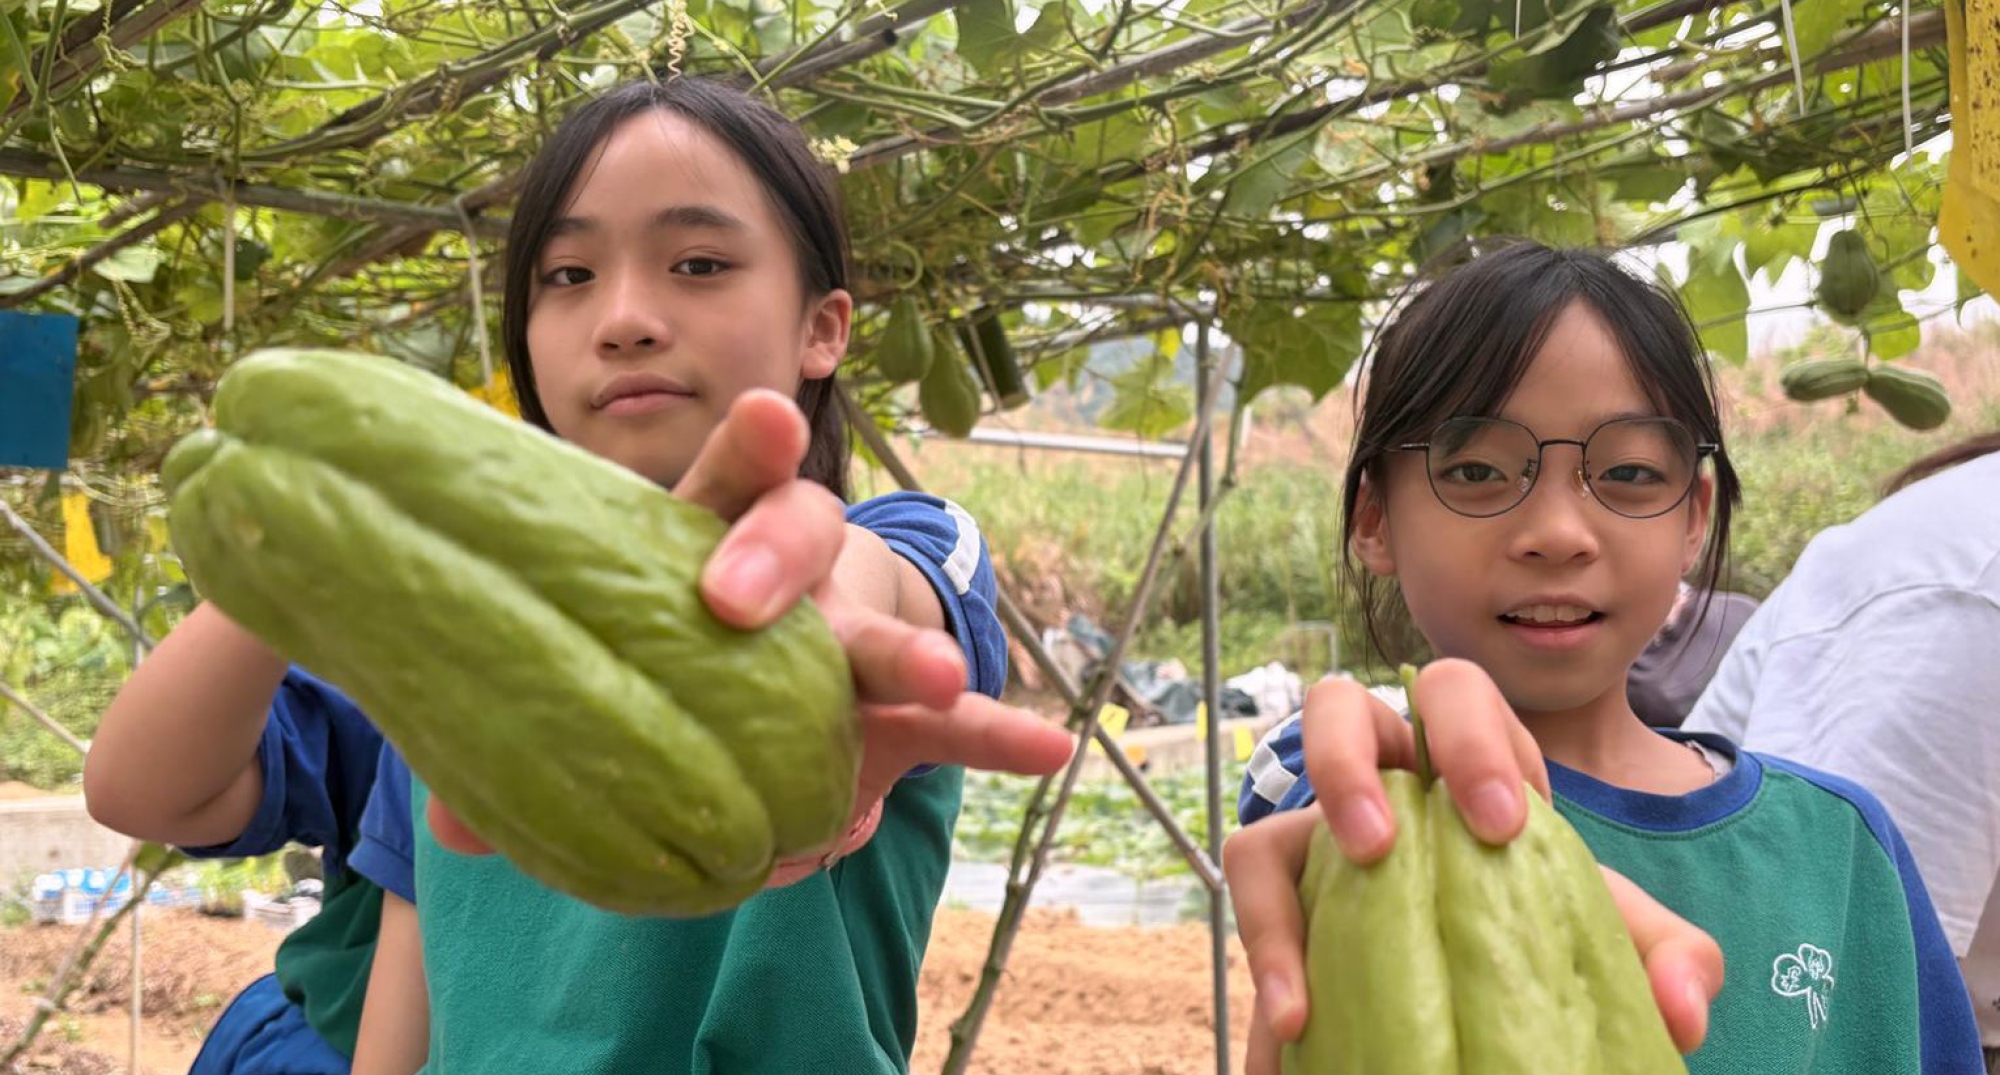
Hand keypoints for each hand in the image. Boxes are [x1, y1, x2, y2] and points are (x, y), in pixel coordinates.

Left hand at [429, 389, 1073, 859]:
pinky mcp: (896, 713)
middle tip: (742, 598)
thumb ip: (527, 744)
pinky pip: (956, 727)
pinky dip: (1000, 737)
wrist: (744, 693)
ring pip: (879, 629)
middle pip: (792, 535)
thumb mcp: (587, 691)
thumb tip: (450, 823)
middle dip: (778, 556)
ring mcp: (846, 639)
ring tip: (940, 673)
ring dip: (911, 647)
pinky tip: (1055, 748)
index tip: (767, 417)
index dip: (741, 449)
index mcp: (695, 543)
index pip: (711, 485)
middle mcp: (780, 575)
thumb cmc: (655, 657)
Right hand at [1220, 660, 1722, 1071]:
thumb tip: (1685, 1006)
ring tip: (1305, 978)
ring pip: (1262, 826)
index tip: (1501, 824)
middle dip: (1345, 763)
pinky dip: (1269, 963)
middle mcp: (1377, 784)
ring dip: (1273, 905)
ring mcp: (1314, 845)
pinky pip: (1251, 913)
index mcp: (1459, 762)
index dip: (1473, 740)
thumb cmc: (1536, 930)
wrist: (1479, 993)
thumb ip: (1664, 951)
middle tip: (1379, 846)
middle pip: (1334, 710)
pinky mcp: (1282, 911)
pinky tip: (1294, 1027)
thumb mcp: (1608, 933)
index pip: (1455, 698)